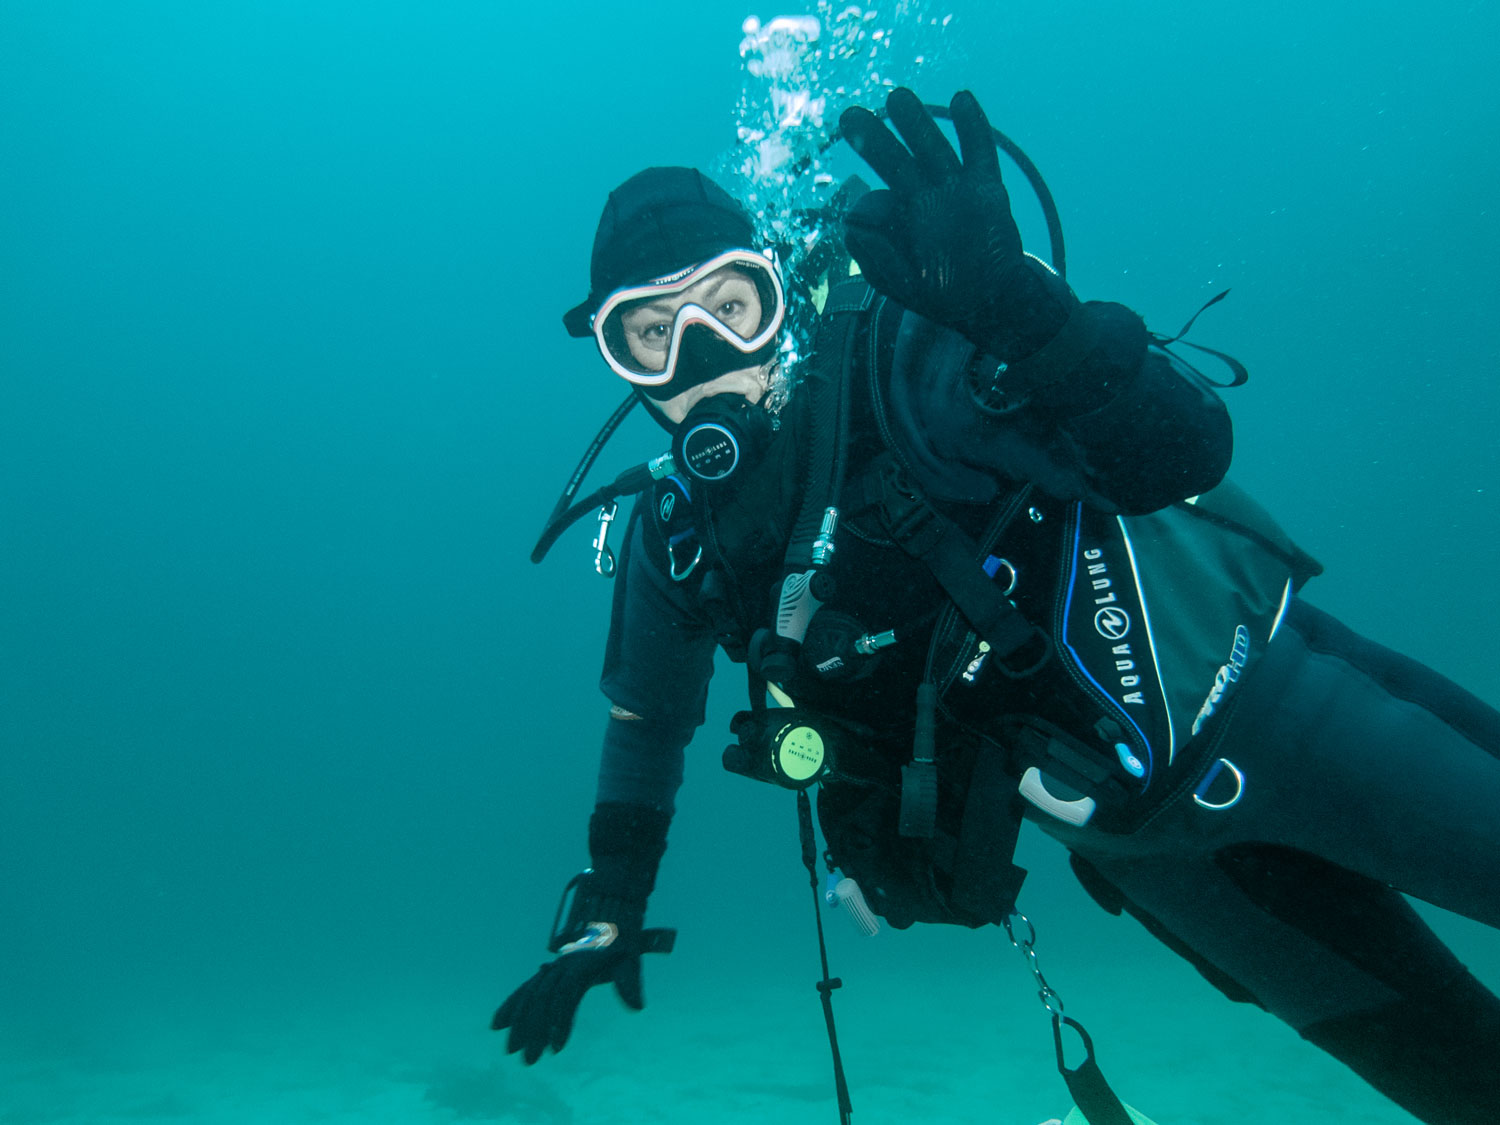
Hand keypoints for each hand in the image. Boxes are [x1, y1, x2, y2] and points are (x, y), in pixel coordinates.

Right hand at [492, 896, 674, 1063]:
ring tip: (509, 1049)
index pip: (565, 996)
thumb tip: (638, 1007)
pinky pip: (527, 988)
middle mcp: (562, 967)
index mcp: (580, 966)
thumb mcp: (630, 959)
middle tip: (527, 1060)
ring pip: (530, 995)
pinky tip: (498, 1023)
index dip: (560, 1021)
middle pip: (542, 1000)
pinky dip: (512, 1004)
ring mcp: (553, 968)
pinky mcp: (549, 971)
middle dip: (532, 1030)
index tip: (557, 1048)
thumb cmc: (623, 941)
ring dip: (519, 1023)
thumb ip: (629, 982)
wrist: (611, 913)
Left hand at [840, 88, 1069, 358]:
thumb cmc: (942, 293)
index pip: (877, 201)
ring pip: (933, 149)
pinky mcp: (987, 188)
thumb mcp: (903, 284)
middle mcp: (924, 198)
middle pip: (896, 162)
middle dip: (874, 139)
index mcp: (900, 221)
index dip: (866, 207)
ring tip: (896, 97)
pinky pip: (979, 153)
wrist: (991, 301)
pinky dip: (972, 127)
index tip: (861, 212)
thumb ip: (876, 259)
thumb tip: (848, 226)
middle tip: (849, 116)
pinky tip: (961, 99)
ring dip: (916, 123)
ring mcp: (955, 189)